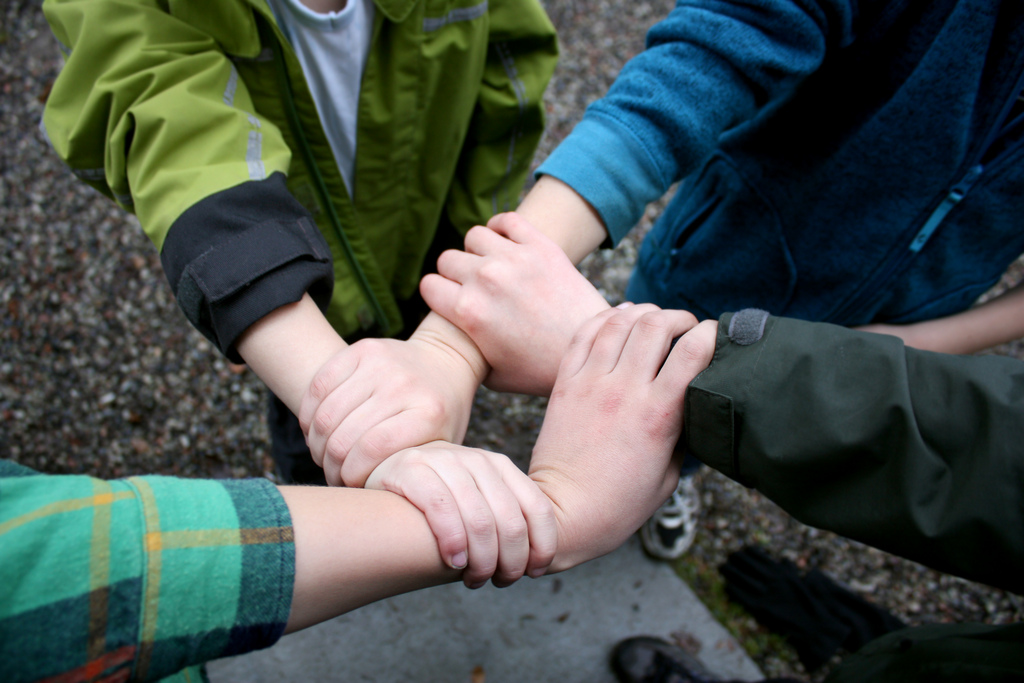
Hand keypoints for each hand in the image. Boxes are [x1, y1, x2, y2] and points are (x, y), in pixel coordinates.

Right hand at [298, 332, 480, 486]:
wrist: (445, 360)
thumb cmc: (440, 416)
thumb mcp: (440, 447)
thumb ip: (412, 472)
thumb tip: (373, 508)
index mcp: (429, 413)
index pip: (373, 451)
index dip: (351, 475)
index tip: (351, 486)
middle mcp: (404, 384)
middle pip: (345, 435)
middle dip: (330, 464)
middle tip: (333, 475)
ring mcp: (382, 362)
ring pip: (326, 414)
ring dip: (316, 442)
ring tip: (323, 455)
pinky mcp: (362, 349)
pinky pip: (318, 385)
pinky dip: (309, 414)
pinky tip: (315, 429)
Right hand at [365, 441, 557, 587]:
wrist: (383, 476)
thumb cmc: (437, 503)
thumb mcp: (476, 502)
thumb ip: (503, 520)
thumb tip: (537, 564)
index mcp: (500, 466)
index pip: (539, 508)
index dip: (542, 547)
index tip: (534, 573)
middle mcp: (477, 460)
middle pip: (511, 522)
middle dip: (510, 562)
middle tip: (499, 581)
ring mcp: (444, 461)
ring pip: (480, 521)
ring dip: (482, 561)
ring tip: (474, 579)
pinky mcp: (411, 468)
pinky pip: (441, 509)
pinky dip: (453, 542)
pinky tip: (453, 562)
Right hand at [421, 212, 610, 395]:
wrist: (591, 348)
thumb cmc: (540, 369)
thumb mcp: (491, 375)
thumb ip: (464, 353)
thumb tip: (449, 342)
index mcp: (467, 312)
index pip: (428, 286)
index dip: (438, 295)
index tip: (451, 301)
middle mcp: (485, 280)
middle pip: (447, 260)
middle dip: (455, 274)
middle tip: (473, 287)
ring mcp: (513, 259)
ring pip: (473, 236)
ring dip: (478, 250)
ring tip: (490, 265)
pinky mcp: (540, 245)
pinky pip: (506, 220)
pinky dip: (501, 228)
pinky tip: (506, 244)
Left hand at [529, 304, 715, 571]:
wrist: (564, 514)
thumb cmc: (619, 504)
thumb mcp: (670, 475)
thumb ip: (685, 435)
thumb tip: (696, 407)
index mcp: (658, 415)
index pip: (692, 352)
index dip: (711, 334)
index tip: (716, 337)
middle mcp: (624, 391)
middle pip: (656, 325)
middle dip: (679, 318)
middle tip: (686, 327)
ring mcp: (591, 383)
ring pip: (620, 322)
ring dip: (644, 312)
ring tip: (655, 319)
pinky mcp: (565, 384)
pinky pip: (584, 333)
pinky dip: (606, 317)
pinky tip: (619, 318)